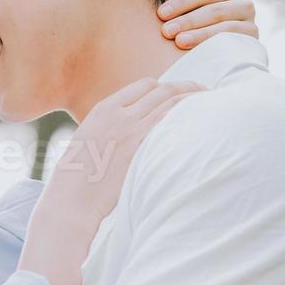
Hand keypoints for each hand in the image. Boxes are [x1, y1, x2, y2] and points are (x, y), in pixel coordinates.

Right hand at [20, 78, 200, 284]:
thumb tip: (138, 126)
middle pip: (163, 89)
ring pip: (173, 103)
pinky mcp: (143, 149)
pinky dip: (191, 119)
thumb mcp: (91, 138)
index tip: (178, 93)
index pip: (144, 85)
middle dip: (187, 88)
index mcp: (105, 108)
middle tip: (205, 93)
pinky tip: (203, 123)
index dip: (165, 87)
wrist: (73, 199)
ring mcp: (133, 130)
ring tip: (212, 103)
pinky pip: (174, 124)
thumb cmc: (81, 177)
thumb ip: (113, 125)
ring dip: (195, 100)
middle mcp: (120, 114)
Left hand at [157, 0, 257, 48]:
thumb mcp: (196, 6)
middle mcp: (245, 5)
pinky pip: (233, 44)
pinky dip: (214, 47)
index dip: (181, 2)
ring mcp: (251, 25)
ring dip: (200, 35)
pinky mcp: (253, 44)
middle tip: (166, 31)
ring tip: (179, 42)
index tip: (161, 14)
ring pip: (225, 28)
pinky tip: (197, 53)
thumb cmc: (202, 23)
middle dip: (188, 20)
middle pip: (214, 10)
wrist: (224, 52)